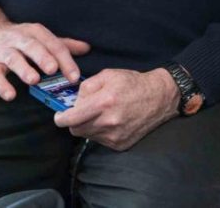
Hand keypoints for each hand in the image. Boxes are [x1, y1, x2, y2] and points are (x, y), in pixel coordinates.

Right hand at [0, 4, 90, 99]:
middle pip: (32, 46)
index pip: (54, 45)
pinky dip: (1, 85)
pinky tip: (10, 95)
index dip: (65, 60)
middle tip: (53, 69)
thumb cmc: (20, 39)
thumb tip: (87, 48)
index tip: (75, 77)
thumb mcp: (41, 38)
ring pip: (13, 58)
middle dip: (43, 57)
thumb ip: (63, 45)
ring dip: (23, 69)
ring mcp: (3, 51)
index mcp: (36, 32)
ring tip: (33, 80)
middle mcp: (19, 39)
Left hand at [53, 67, 179, 150]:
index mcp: (103, 103)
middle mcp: (108, 122)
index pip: (71, 119)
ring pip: (88, 135)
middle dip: (74, 121)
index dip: (61, 119)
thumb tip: (74, 101)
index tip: (59, 116)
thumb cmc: (133, 83)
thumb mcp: (108, 74)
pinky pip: (100, 140)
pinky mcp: (121, 144)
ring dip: (88, 126)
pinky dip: (100, 132)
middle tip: (81, 112)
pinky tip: (111, 121)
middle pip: (76, 130)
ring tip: (100, 114)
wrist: (160, 97)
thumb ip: (86, 86)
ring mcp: (115, 135)